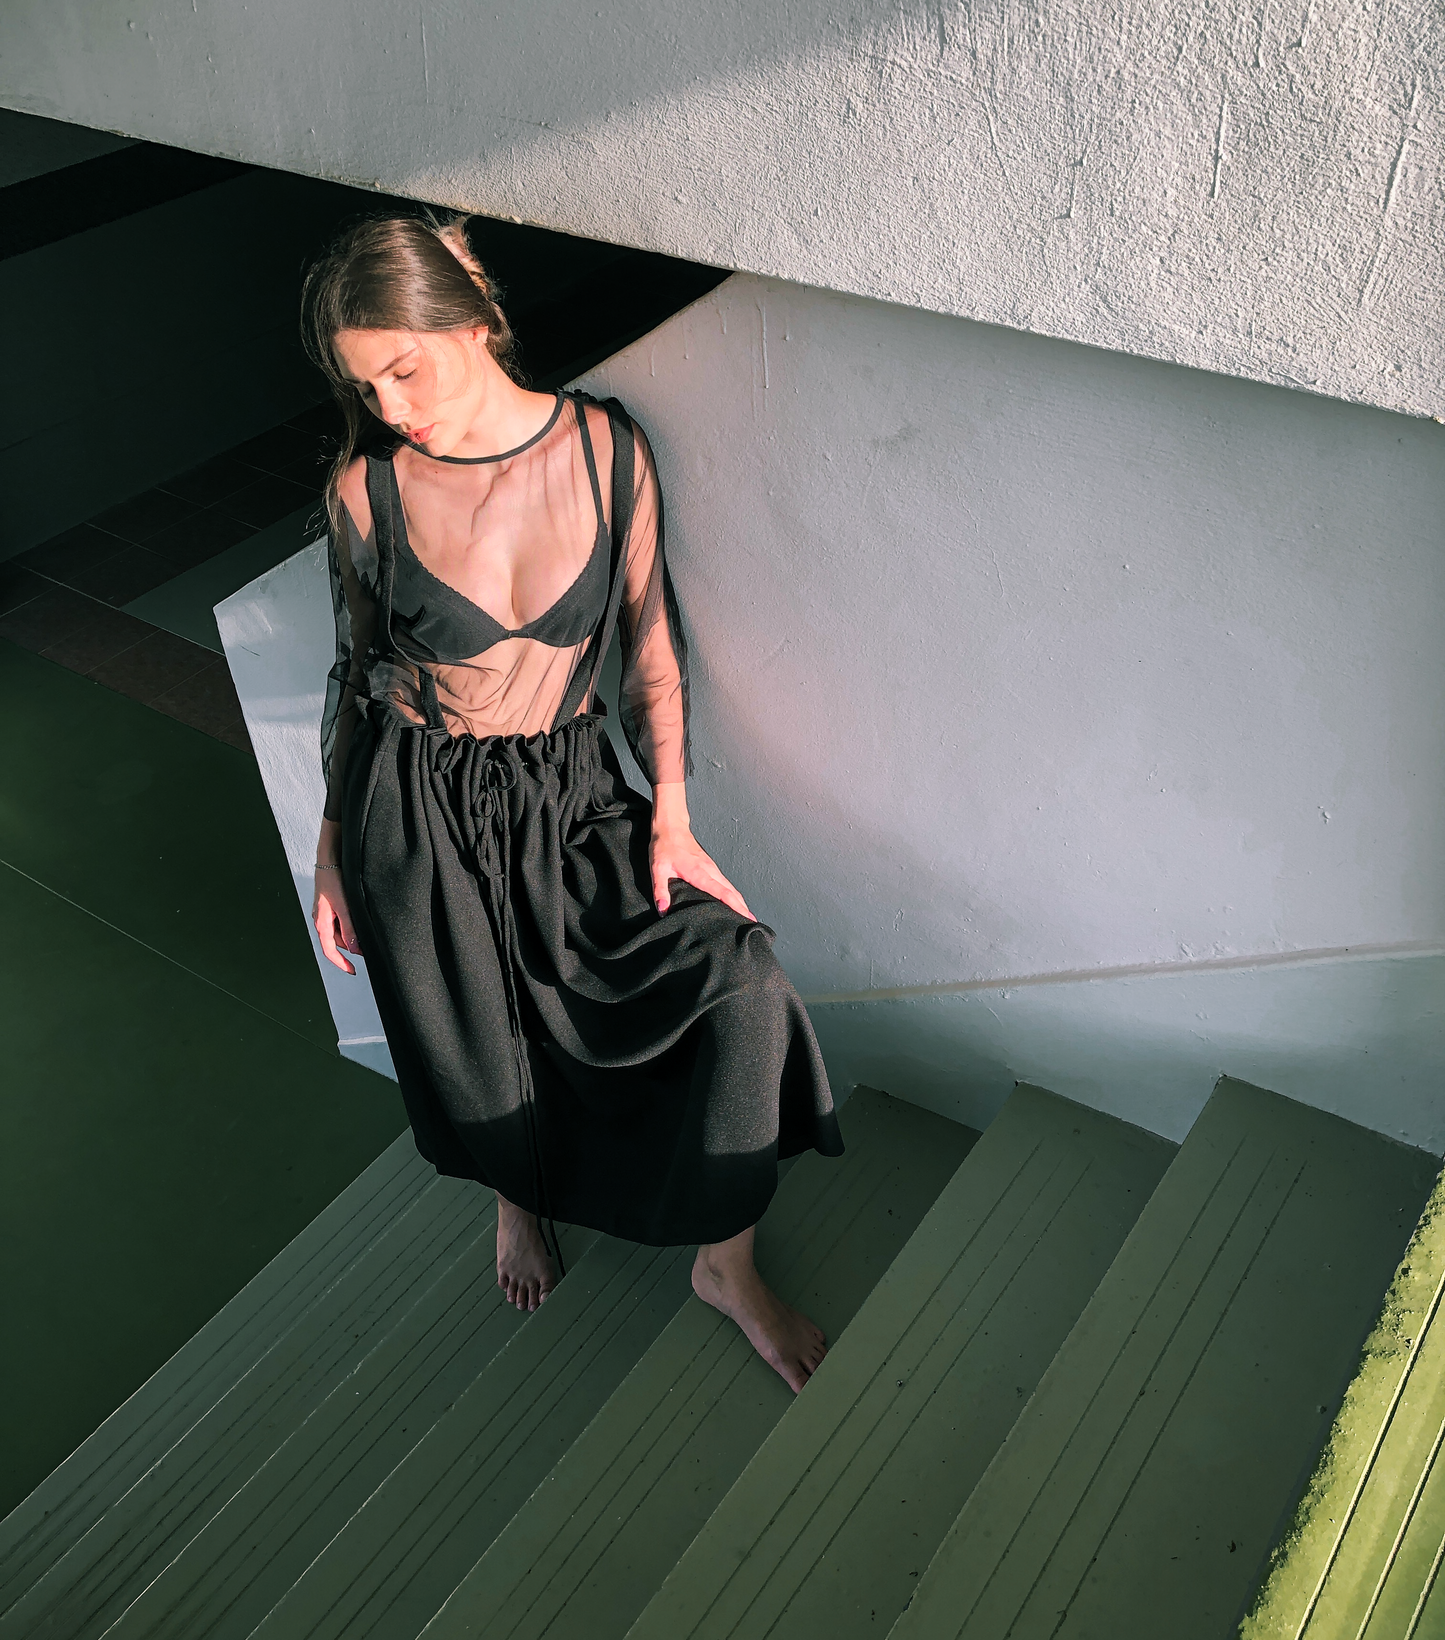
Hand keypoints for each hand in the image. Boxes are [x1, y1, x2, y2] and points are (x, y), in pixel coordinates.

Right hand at [313, 868, 360, 973]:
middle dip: (350, 946)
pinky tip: (358, 917)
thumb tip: (354, 949)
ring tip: (364, 927)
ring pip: (338, 933)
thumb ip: (349, 929)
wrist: (329, 861)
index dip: (341, 964)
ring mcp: (324, 914)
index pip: (330, 951)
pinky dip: (348, 924)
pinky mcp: (328, 908)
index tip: (353, 971)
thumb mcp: (345, 907)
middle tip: (367, 945)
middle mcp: (321, 921)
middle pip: (336, 943)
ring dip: (350, 934)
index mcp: (321, 923)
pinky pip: (339, 922)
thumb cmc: (334, 881)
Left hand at [650, 783, 752, 919]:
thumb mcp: (657, 868)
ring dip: (739, 902)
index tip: (746, 917)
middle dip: (743, 908)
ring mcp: (712, 868)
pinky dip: (733, 895)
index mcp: (699, 872)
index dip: (735, 906)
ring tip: (746, 918)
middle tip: (752, 925)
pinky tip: (733, 903)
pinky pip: (725, 883)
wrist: (671, 827)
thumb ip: (660, 889)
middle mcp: (710, 870)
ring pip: (730, 888)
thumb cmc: (664, 846)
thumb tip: (663, 910)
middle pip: (732, 892)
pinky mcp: (710, 867)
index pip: (722, 892)